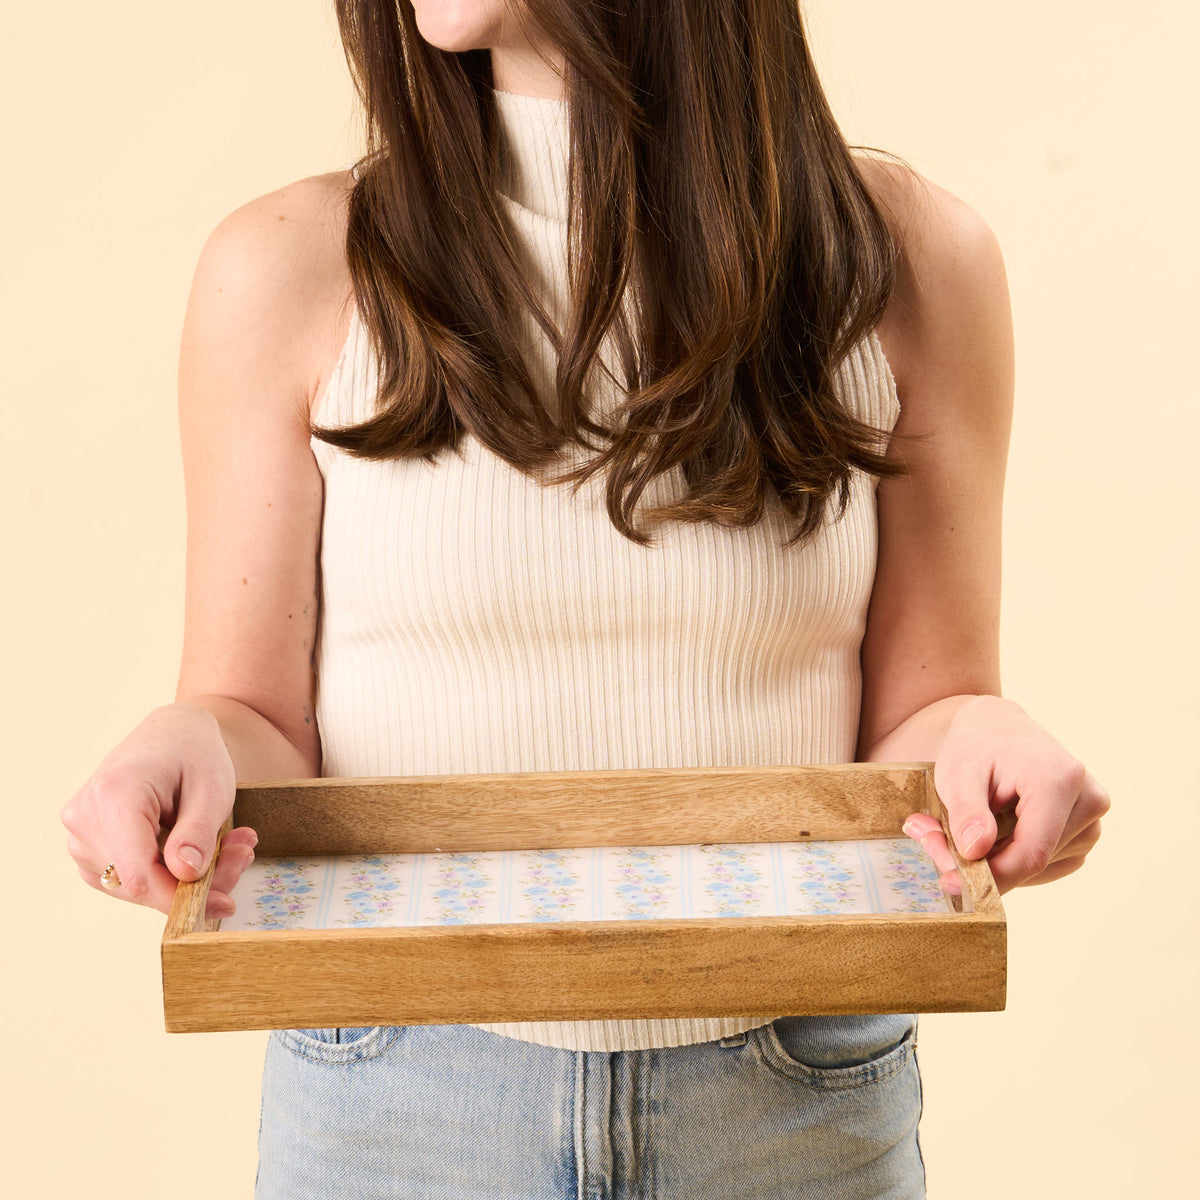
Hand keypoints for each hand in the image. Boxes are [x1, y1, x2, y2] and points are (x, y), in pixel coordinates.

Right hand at [62, 703, 258, 918]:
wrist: (170, 735)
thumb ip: (198, 833)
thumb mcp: (212, 788)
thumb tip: (185, 876)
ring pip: (137, 887)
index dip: (180, 898)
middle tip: (244, 853)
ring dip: (187, 878)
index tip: (225, 901)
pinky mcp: (90, 851)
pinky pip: (132, 880)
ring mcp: (81, 837)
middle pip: (141, 883)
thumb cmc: (194, 754)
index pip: (139, 874)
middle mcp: (85, 819)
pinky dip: (169, 874)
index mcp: (113, 795)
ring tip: (231, 844)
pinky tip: (201, 849)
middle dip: (197, 883)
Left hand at [902, 695, 1109, 894]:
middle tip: (933, 841)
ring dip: (994, 861)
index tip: (952, 883)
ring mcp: (1091, 819)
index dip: (992, 877)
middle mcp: (1088, 799)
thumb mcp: (958, 772)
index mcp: (1060, 779)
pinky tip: (990, 833)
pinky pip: (1046, 866)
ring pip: (1039, 868)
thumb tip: (976, 852)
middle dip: (981, 864)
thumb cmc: (977, 747)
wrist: (999, 729)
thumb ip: (966, 811)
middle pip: (1033, 860)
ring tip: (960, 829)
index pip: (1031, 851)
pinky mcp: (1084, 834)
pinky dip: (1011, 859)